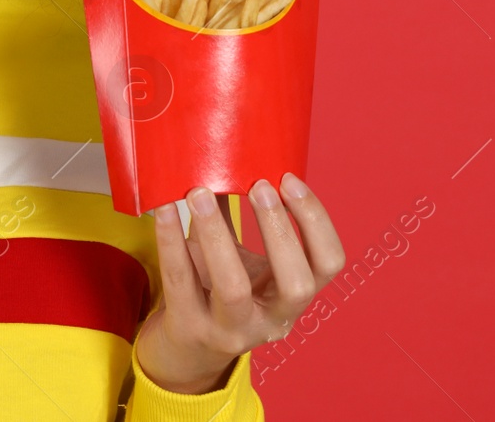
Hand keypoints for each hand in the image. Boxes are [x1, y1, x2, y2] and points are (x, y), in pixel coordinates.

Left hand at [135, 173, 344, 393]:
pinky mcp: (189, 327)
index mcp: (294, 296)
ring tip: (200, 192)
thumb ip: (241, 212)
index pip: (329, 264)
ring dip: (219, 235)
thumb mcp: (243, 256)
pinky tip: (165, 209)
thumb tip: (234, 150)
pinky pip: (180, 281)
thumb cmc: (219, 287)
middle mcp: (272, 320)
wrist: (186, 345)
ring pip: (233, 288)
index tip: (289, 180)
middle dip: (281, 231)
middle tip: (260, 185)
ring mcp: (231, 330)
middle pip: (296, 284)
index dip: (316, 222)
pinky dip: (171, 240)